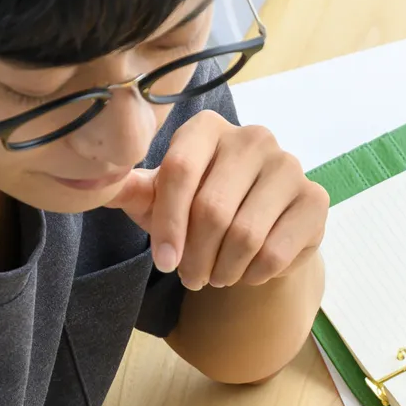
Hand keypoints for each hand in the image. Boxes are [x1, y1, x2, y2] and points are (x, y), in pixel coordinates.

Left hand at [105, 110, 327, 290]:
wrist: (262, 226)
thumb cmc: (201, 207)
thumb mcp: (160, 198)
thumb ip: (129, 189)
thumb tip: (90, 181)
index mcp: (208, 127)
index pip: (180, 174)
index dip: (167, 225)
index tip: (164, 261)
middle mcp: (253, 137)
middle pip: (213, 209)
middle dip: (196, 255)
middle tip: (190, 277)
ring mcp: (289, 166)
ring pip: (245, 235)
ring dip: (224, 269)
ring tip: (216, 276)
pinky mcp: (315, 199)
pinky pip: (276, 251)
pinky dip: (254, 275)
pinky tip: (247, 273)